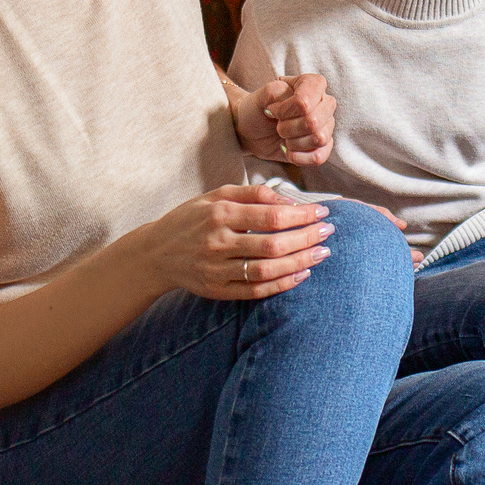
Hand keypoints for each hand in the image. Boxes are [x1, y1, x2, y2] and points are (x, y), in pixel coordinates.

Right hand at [137, 184, 332, 299]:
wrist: (156, 253)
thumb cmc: (191, 219)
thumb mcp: (215, 195)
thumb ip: (252, 194)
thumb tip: (289, 201)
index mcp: (219, 214)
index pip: (270, 216)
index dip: (301, 216)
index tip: (322, 213)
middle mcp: (218, 243)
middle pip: (273, 245)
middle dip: (306, 239)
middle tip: (328, 232)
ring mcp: (217, 270)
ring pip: (267, 270)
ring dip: (300, 263)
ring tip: (322, 253)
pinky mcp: (218, 290)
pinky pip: (256, 290)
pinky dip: (282, 284)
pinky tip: (302, 274)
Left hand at [234, 73, 335, 166]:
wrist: (252, 130)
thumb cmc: (258, 109)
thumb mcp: (261, 94)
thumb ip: (276, 91)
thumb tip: (297, 105)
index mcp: (313, 84)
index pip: (305, 101)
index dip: (286, 110)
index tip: (272, 110)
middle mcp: (324, 103)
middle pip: (313, 121)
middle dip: (287, 127)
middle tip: (277, 124)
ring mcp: (326, 126)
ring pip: (318, 139)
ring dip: (293, 142)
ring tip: (283, 136)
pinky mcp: (323, 147)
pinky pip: (319, 157)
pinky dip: (298, 157)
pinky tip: (289, 150)